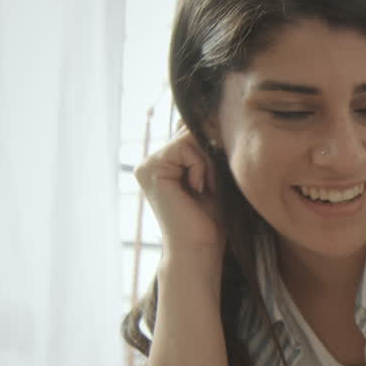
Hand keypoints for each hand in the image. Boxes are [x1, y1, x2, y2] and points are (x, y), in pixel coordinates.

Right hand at [133, 129, 223, 255]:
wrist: (201, 248)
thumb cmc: (213, 220)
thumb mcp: (216, 177)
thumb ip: (209, 150)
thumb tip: (214, 116)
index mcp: (167, 163)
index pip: (194, 133)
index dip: (213, 148)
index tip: (217, 179)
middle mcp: (153, 161)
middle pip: (192, 132)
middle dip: (212, 155)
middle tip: (212, 186)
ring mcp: (148, 164)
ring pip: (190, 138)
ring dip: (208, 163)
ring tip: (206, 189)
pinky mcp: (149, 168)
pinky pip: (184, 146)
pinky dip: (199, 166)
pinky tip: (197, 189)